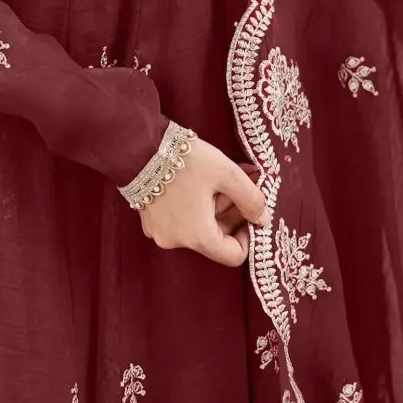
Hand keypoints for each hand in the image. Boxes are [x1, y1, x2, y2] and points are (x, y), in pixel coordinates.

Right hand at [135, 132, 267, 264]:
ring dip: (215, 207)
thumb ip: (251, 199)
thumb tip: (263, 220)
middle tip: (240, 186)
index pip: (233, 256)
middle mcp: (177, 241)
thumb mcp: (227, 174)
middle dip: (231, 214)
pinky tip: (200, 183)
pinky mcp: (151, 220)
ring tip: (223, 178)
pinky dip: (194, 207)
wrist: (139, 147)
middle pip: (216, 239)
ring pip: (199, 228)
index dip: (247, 236)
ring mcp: (161, 232)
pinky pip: (181, 221)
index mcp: (198, 237)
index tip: (249, 212)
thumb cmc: (186, 160)